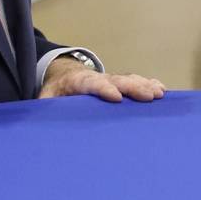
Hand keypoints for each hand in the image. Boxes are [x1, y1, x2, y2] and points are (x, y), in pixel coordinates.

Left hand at [39, 56, 166, 102]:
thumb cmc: (56, 92)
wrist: (65, 75)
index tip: (116, 97)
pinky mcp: (119, 83)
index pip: (92, 83)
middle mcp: (98, 78)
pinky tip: (162, 90)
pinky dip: (149, 84)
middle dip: (133, 88)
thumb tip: (39, 123)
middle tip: (147, 96)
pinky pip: (135, 82)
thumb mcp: (46, 99)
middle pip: (117, 81)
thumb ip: (45, 108)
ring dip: (144, 86)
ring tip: (159, 93)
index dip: (103, 90)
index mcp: (77, 82)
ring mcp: (110, 79)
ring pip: (129, 80)